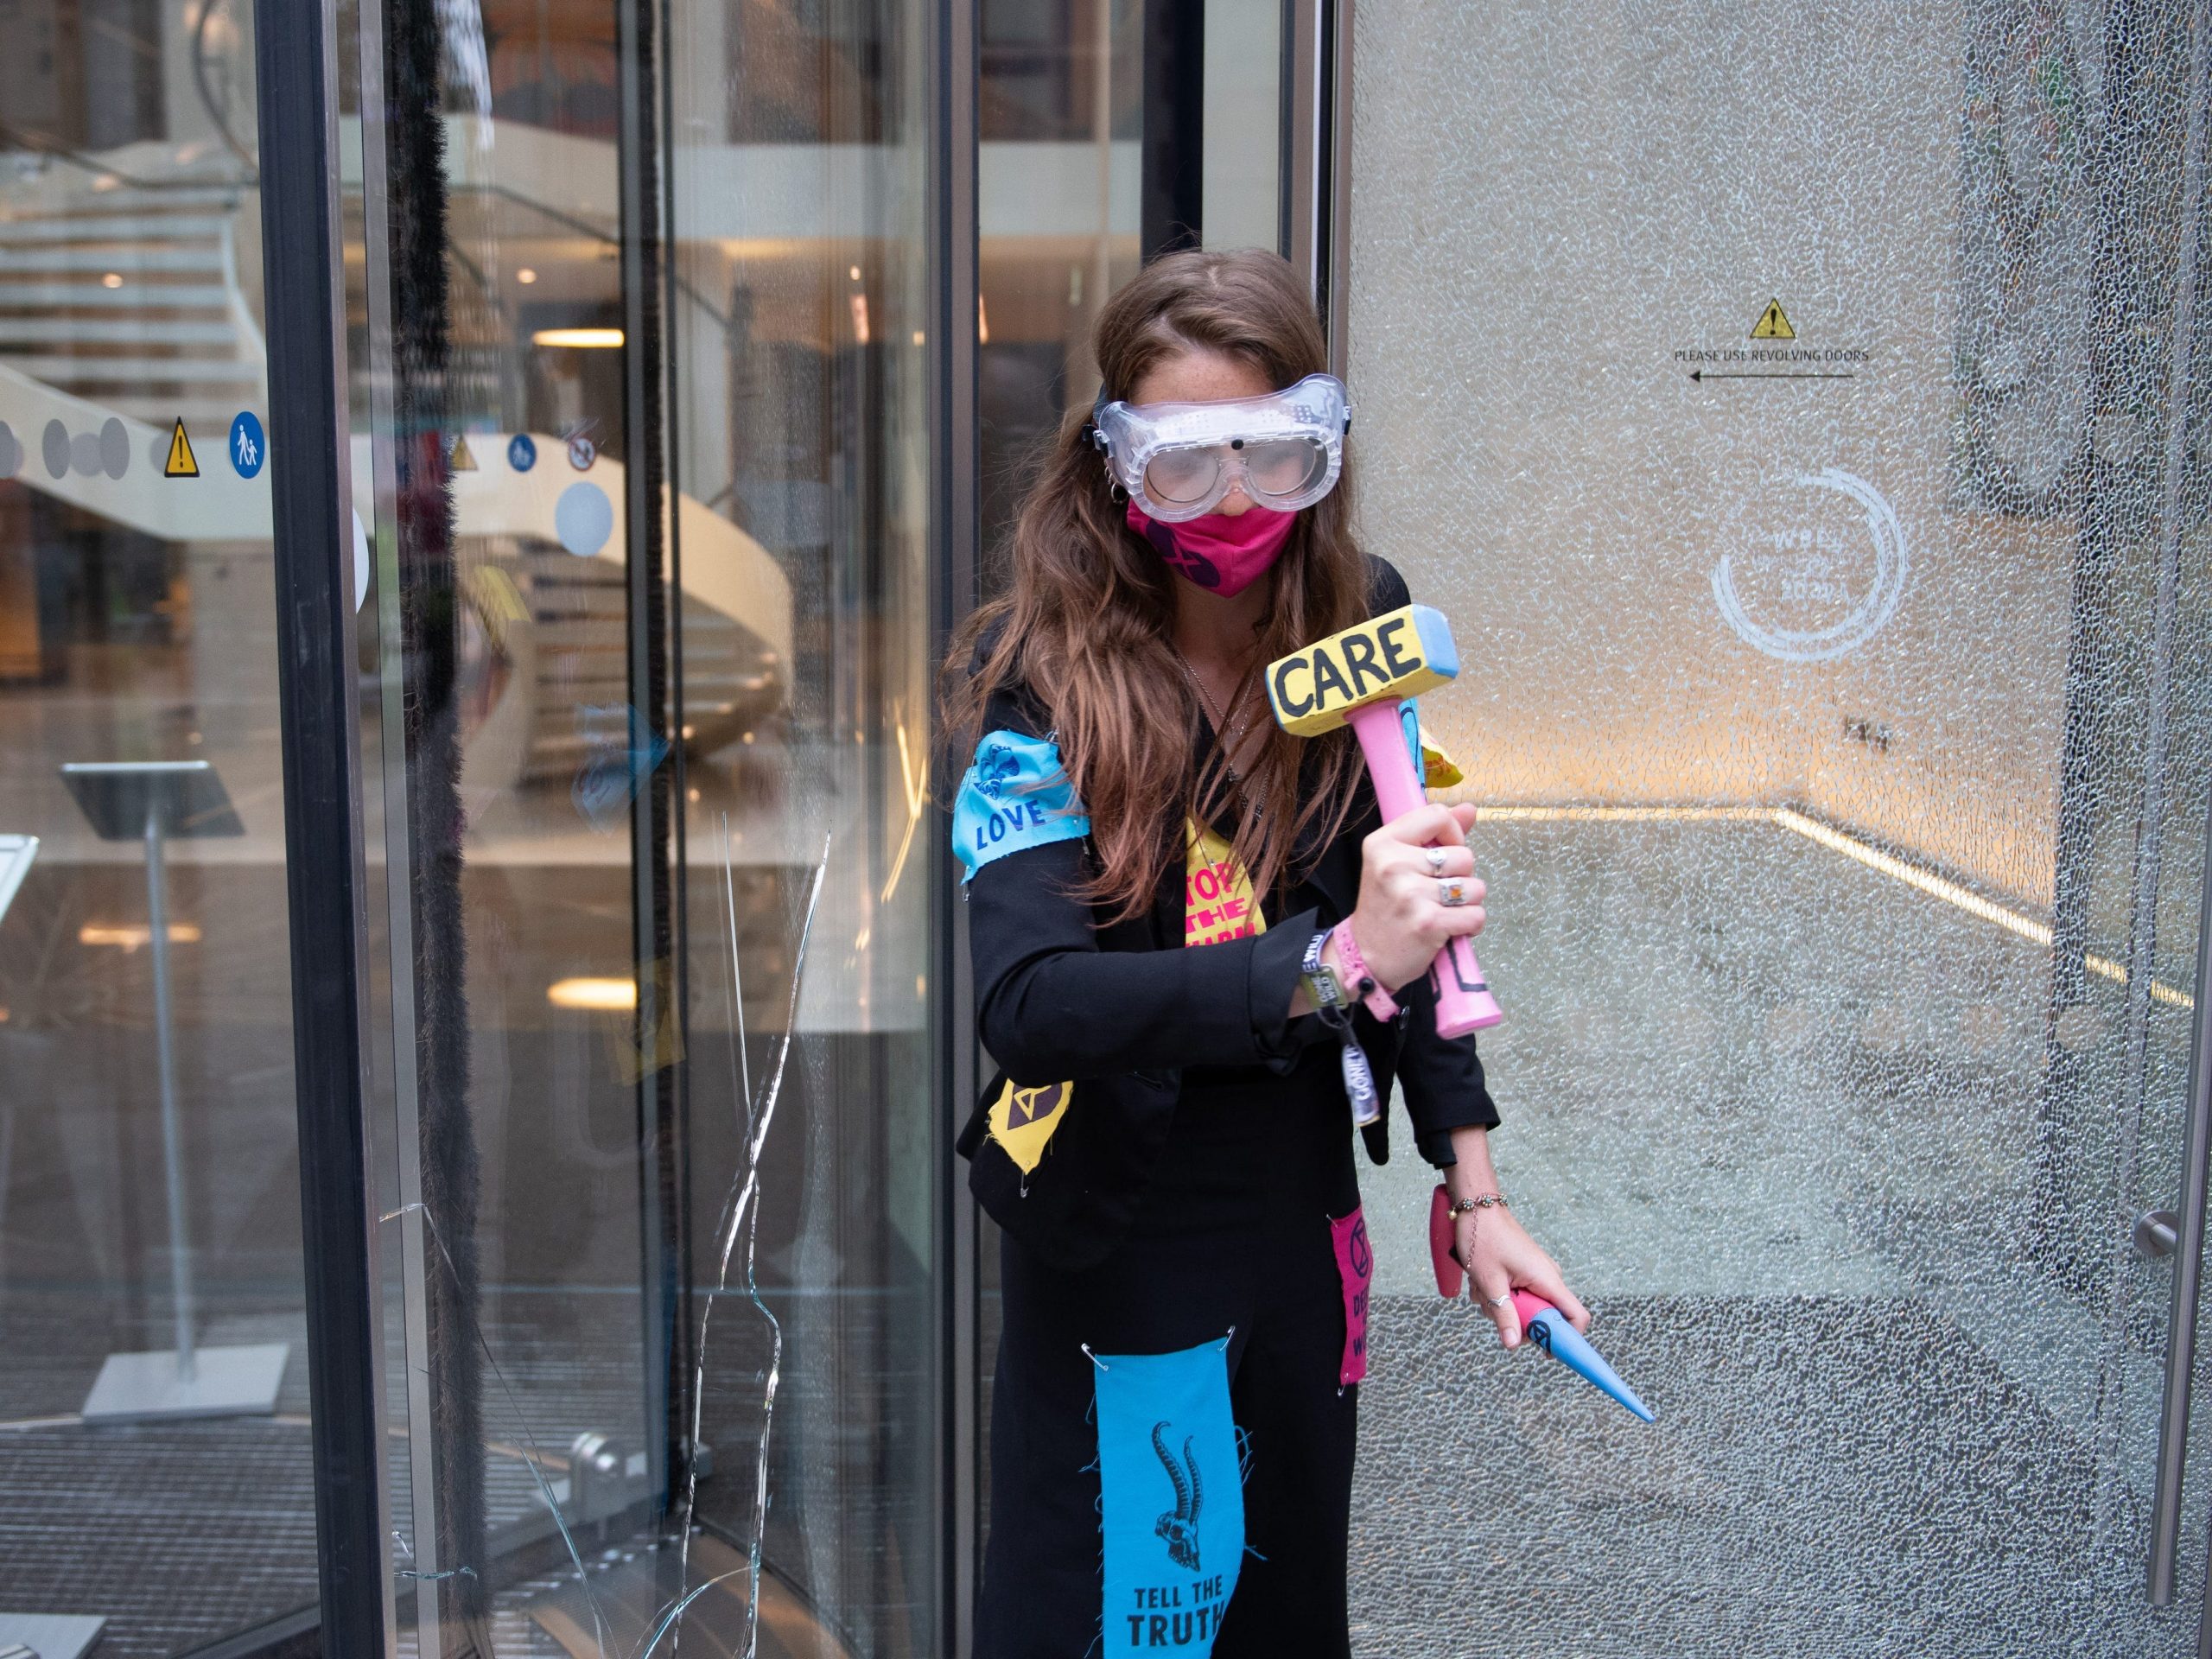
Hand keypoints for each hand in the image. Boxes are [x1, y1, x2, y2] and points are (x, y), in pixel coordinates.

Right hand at [1346, 802, 1483, 992]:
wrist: (1365, 956)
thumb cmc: (1386, 907)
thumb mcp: (1397, 862)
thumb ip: (1434, 834)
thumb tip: (1470, 809)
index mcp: (1383, 843)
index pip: (1438, 815)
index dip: (1453, 834)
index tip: (1444, 854)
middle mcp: (1393, 865)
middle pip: (1464, 855)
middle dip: (1461, 876)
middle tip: (1436, 892)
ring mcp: (1410, 895)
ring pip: (1474, 887)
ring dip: (1467, 902)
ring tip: (1443, 910)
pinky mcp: (1428, 923)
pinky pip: (1476, 915)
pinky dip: (1470, 924)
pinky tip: (1449, 928)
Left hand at [1444, 1126, 1587, 1350]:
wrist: (1476, 1208)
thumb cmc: (1484, 1239)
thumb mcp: (1490, 1282)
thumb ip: (1504, 1315)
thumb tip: (1513, 1345)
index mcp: (1548, 1279)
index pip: (1577, 1317)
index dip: (1567, 1339)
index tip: (1545, 1351)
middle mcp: (1548, 1278)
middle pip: (1544, 1318)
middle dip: (1517, 1320)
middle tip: (1493, 1307)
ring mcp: (1536, 1275)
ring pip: (1525, 1307)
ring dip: (1501, 1306)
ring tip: (1482, 1288)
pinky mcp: (1525, 1272)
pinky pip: (1517, 1294)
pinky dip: (1498, 1294)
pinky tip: (1482, 1281)